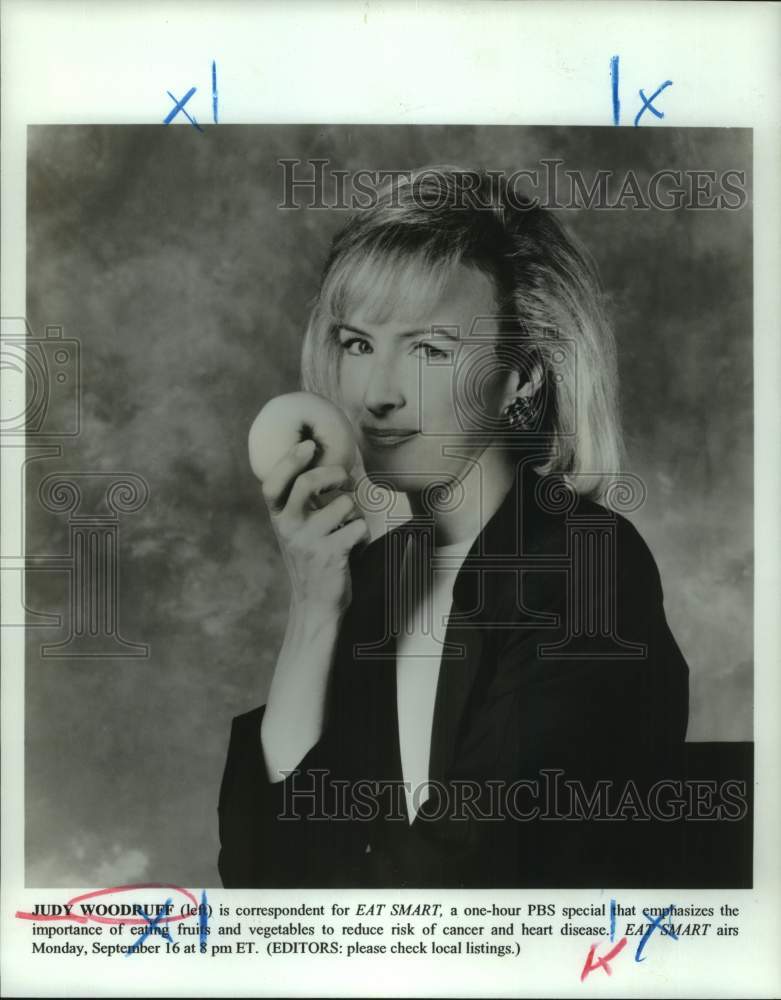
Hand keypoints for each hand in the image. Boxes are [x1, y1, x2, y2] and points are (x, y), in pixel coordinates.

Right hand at [261, 439, 369, 616]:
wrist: (315, 604)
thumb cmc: (310, 557)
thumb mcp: (295, 529)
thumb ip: (298, 500)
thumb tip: (316, 458)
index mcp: (278, 518)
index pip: (273, 484)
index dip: (289, 461)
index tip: (308, 445)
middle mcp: (289, 528)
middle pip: (308, 483)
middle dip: (333, 473)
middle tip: (344, 479)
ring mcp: (309, 542)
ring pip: (344, 504)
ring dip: (354, 512)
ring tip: (348, 527)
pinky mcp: (331, 555)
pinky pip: (358, 527)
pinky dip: (363, 533)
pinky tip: (356, 545)